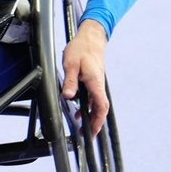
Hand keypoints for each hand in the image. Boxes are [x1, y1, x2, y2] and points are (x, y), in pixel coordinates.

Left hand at [61, 19, 108, 134]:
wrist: (90, 38)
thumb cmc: (81, 49)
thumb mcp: (70, 64)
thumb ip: (70, 81)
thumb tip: (69, 96)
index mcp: (95, 82)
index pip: (101, 106)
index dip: (99, 120)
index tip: (94, 131)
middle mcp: (98, 84)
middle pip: (100, 107)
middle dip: (95, 122)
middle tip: (87, 133)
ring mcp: (96, 82)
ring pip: (96, 103)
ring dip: (90, 114)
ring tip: (80, 124)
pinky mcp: (93, 80)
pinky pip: (92, 96)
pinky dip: (87, 105)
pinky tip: (78, 108)